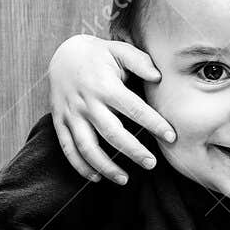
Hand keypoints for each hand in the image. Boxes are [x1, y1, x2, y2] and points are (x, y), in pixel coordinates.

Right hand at [48, 35, 174, 183]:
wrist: (62, 54)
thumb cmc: (98, 55)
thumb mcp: (119, 50)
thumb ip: (140, 61)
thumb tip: (158, 77)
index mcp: (104, 85)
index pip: (134, 109)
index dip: (154, 123)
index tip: (170, 136)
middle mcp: (87, 102)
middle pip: (112, 133)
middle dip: (133, 151)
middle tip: (151, 163)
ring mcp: (71, 114)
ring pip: (87, 147)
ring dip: (106, 167)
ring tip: (125, 179)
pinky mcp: (59, 122)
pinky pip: (68, 149)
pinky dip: (81, 166)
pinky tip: (98, 177)